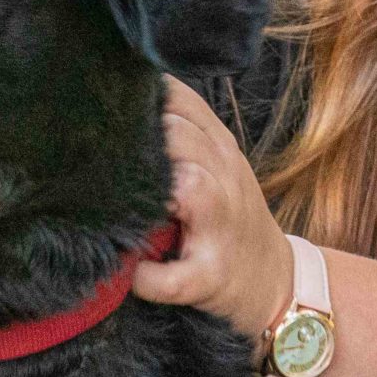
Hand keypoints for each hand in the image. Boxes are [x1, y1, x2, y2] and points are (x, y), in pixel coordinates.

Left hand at [131, 77, 294, 343]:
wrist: (275, 280)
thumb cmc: (230, 217)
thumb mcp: (218, 164)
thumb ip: (182, 132)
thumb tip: (121, 97)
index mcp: (220, 148)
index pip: (183, 102)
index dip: (142, 96)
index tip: (105, 101)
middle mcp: (224, 178)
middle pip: (182, 135)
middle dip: (143, 136)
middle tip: (100, 151)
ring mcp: (221, 227)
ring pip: (192, 187)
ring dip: (157, 190)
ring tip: (123, 201)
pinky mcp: (211, 276)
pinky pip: (177, 277)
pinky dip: (150, 277)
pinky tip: (133, 274)